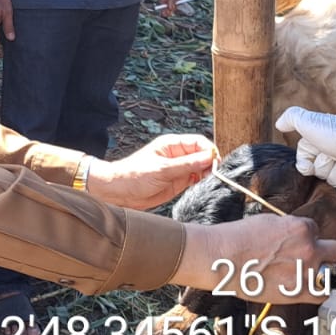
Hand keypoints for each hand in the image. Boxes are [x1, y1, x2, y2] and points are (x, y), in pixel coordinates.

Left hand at [88, 134, 216, 210]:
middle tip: (213, 175)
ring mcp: (179, 169)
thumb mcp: (162, 169)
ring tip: (206, 182)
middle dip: (210, 163)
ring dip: (207, 174)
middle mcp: (178, 155)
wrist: (120, 192)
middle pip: (202, 155)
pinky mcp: (178, 182)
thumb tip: (209, 158)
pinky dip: (201, 183)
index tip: (215, 162)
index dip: (209, 150)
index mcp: (172, 144)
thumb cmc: (134, 175)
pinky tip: (200, 187)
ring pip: (201, 168)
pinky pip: (195, 180)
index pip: (198, 142)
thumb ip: (186, 165)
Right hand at [176, 214, 335, 302]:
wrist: (221, 258)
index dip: (305, 236)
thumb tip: (294, 234)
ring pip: (332, 273)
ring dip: (320, 273)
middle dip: (330, 252)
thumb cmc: (238, 238)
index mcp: (301, 228)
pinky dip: (318, 292)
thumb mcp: (267, 221)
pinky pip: (322, 294)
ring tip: (304, 275)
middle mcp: (309, 249)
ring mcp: (306, 271)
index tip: (294, 243)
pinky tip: (308, 290)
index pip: (315, 230)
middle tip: (319, 257)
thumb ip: (288, 228)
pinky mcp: (299, 291)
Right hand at [274, 106, 335, 199]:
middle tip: (335, 157)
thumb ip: (292, 118)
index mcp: (319, 141)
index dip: (306, 164)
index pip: (303, 161)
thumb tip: (278, 124)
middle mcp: (332, 153)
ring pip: (332, 182)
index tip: (312, 161)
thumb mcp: (309, 122)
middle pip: (318, 172)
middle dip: (326, 168)